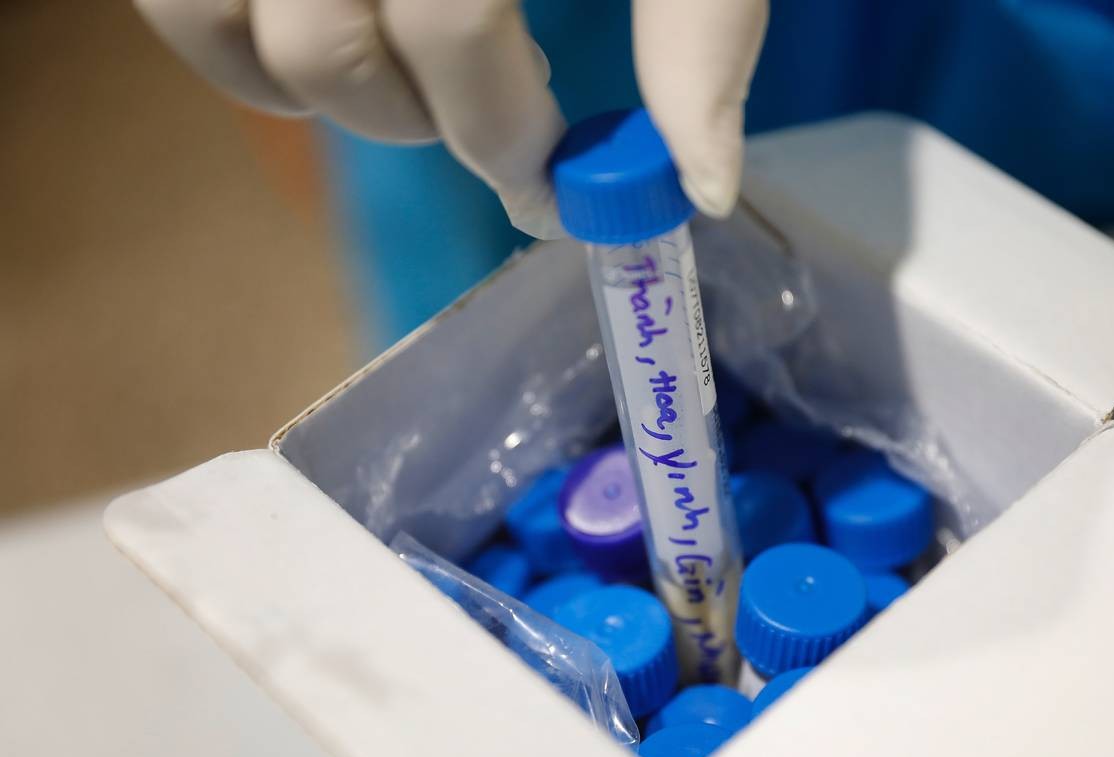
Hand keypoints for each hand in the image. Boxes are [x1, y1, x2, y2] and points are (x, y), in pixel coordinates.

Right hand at [134, 0, 766, 238]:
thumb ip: (701, 25)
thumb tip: (701, 184)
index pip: (452, 25)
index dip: (501, 133)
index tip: (546, 188)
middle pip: (327, 41)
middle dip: (420, 121)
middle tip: (490, 126)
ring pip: (218, 14)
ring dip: (312, 88)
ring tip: (402, 84)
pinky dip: (229, 38)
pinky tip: (316, 36)